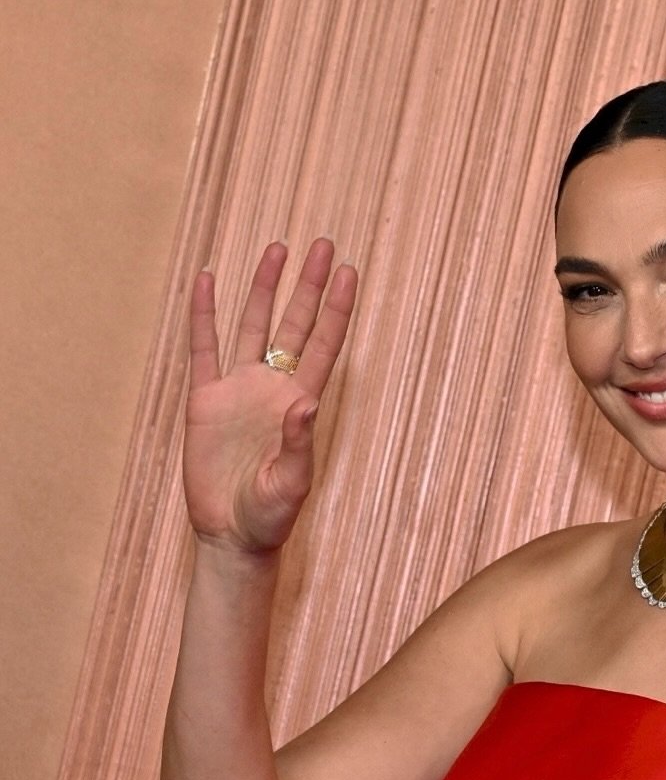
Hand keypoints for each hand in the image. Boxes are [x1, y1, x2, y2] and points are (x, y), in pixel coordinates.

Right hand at [183, 237, 357, 555]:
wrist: (232, 535)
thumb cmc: (270, 516)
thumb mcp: (290, 483)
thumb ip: (299, 443)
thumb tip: (307, 402)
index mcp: (300, 405)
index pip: (323, 345)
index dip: (335, 309)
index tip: (348, 272)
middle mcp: (273, 389)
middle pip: (295, 325)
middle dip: (308, 286)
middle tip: (323, 245)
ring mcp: (239, 390)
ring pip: (254, 326)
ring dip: (266, 289)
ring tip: (278, 249)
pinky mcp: (205, 401)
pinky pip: (204, 348)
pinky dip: (204, 314)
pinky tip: (208, 280)